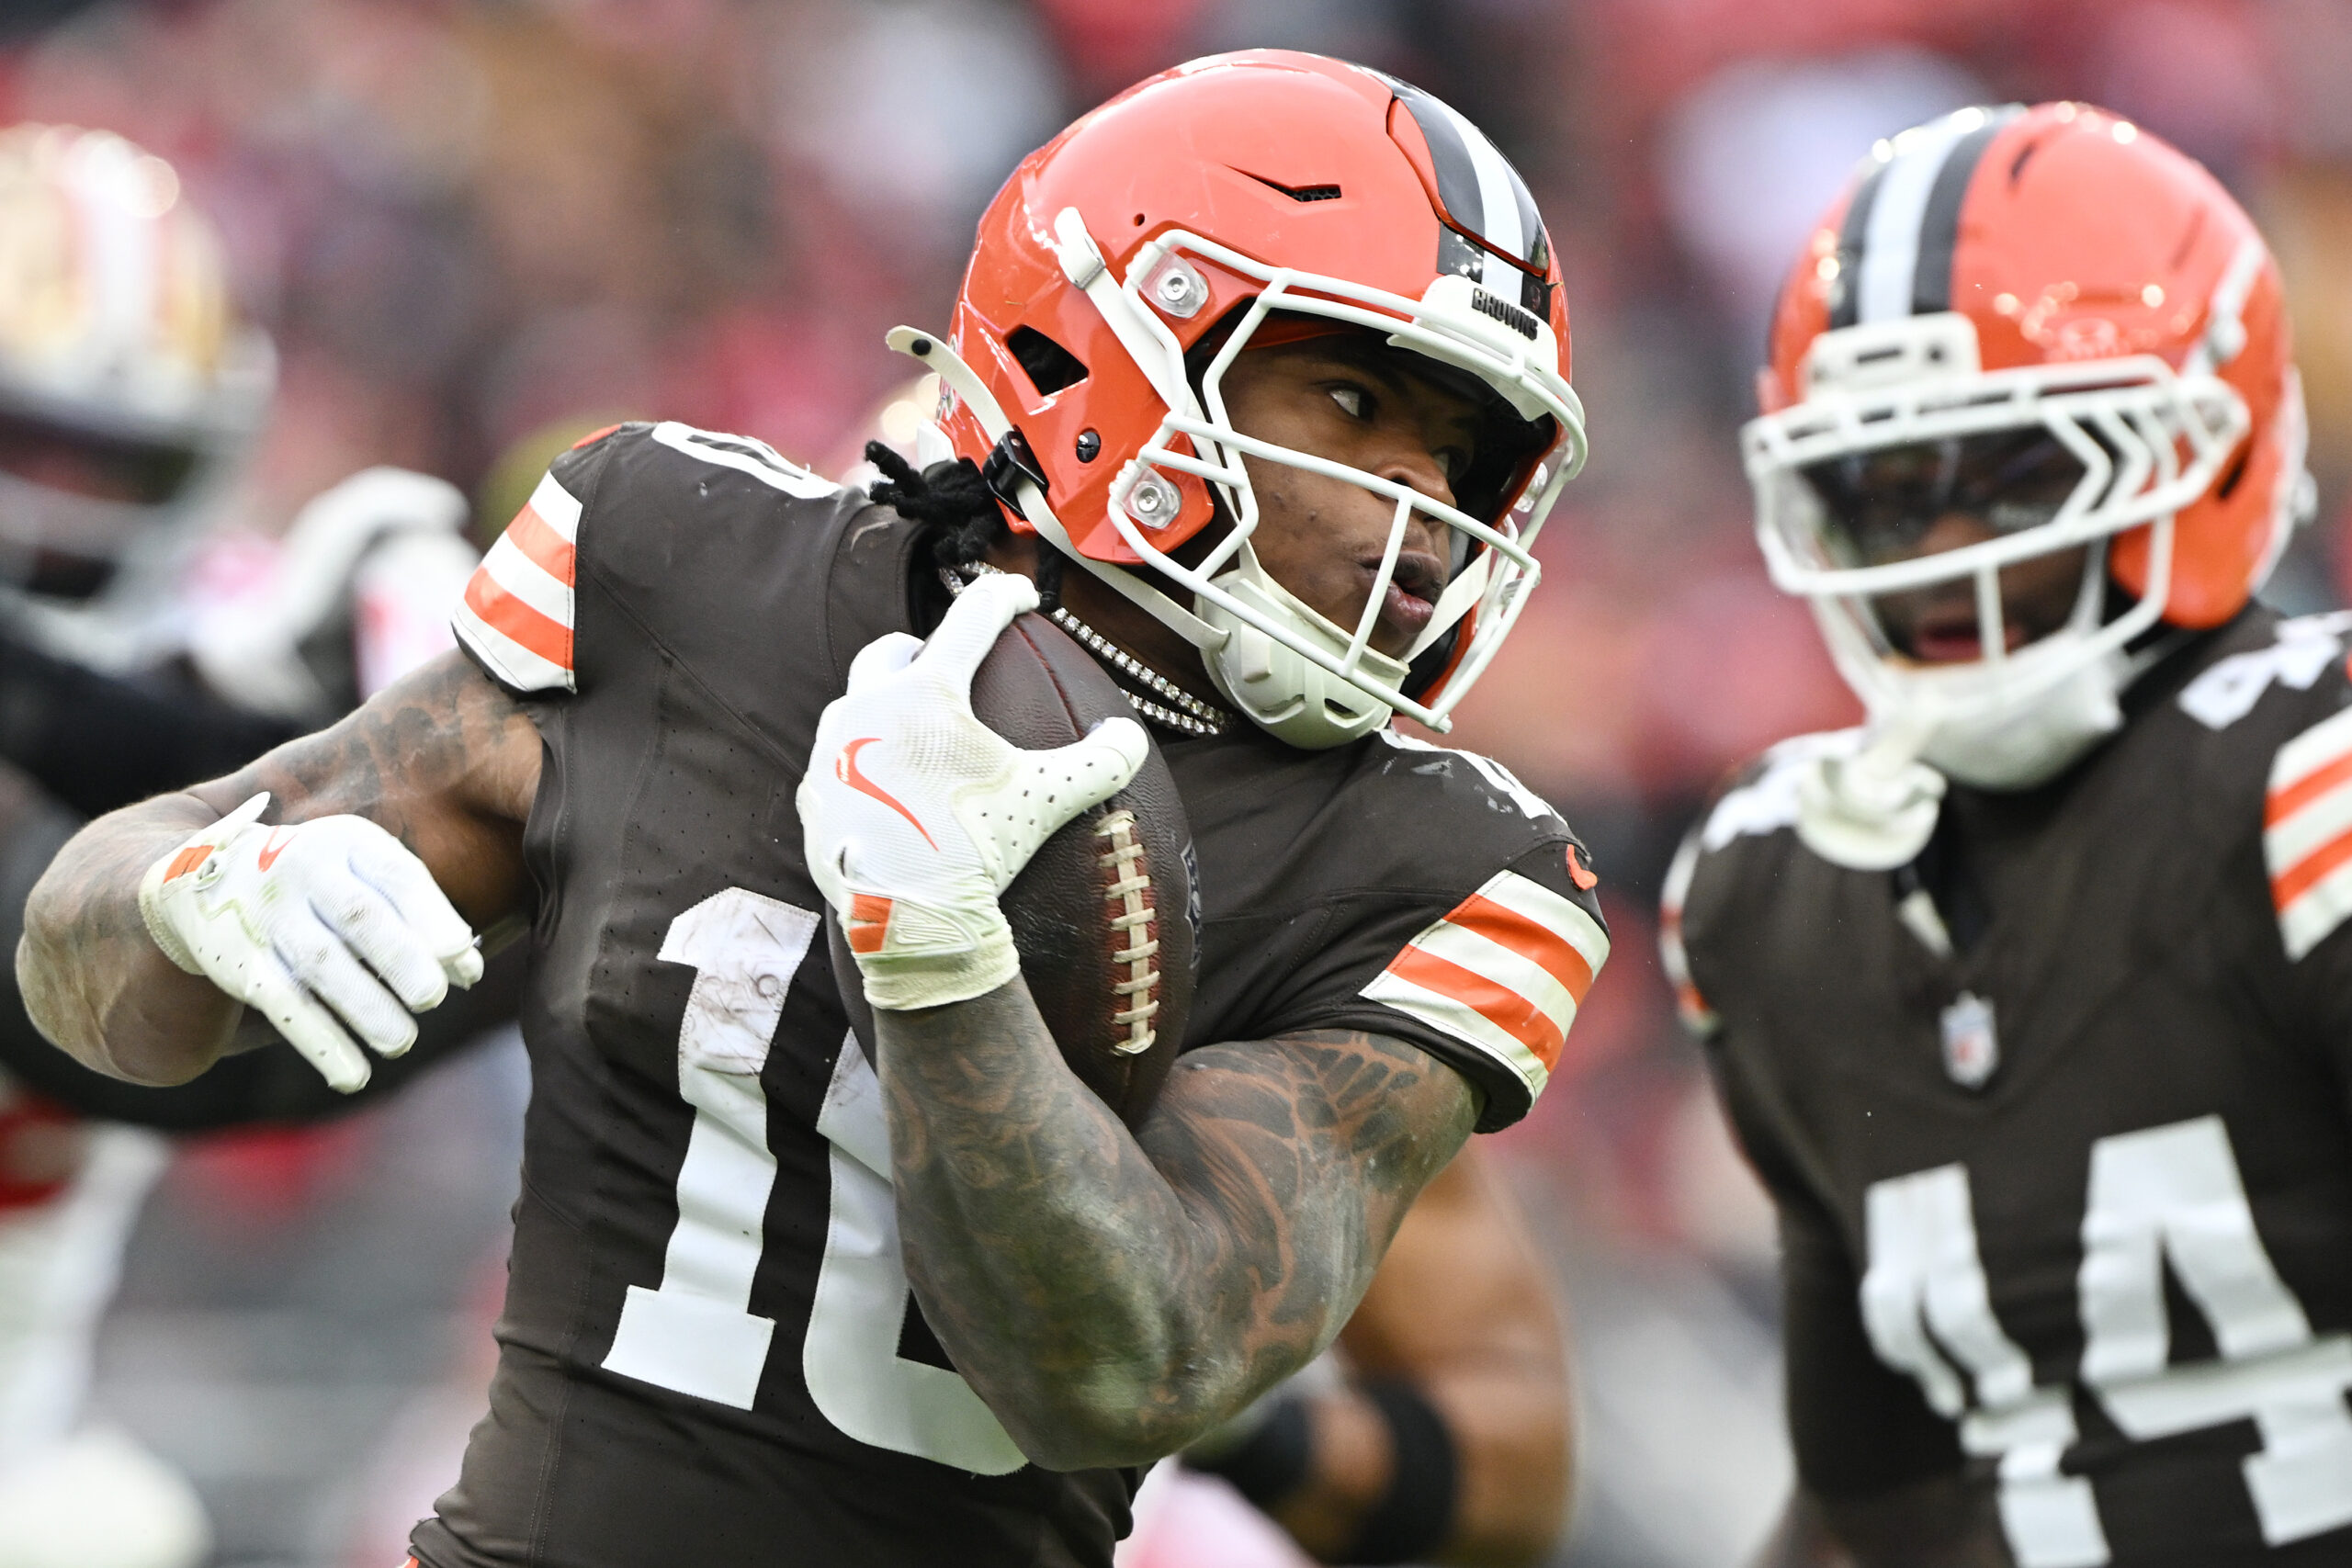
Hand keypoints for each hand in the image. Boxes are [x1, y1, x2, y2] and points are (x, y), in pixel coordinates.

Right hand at [136, 793, 483, 1090]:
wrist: (205, 878)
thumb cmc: (321, 881)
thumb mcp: (365, 875)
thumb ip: (420, 915)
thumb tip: (470, 972)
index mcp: (348, 842)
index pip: (398, 876)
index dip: (434, 918)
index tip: (464, 960)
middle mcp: (305, 870)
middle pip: (359, 916)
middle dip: (400, 958)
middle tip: (433, 997)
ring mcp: (269, 916)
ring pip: (322, 965)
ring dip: (365, 1008)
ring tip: (403, 1042)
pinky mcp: (241, 963)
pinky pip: (286, 1005)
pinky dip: (321, 1044)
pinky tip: (353, 1076)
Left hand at [796, 572, 1147, 1010]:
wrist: (907, 920)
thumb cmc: (978, 849)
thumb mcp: (1048, 799)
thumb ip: (1100, 760)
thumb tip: (1128, 737)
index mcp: (925, 692)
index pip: (971, 619)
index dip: (1003, 599)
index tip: (1021, 600)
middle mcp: (867, 709)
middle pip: (891, 653)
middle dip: (919, 648)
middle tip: (944, 662)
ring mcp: (829, 753)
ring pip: (854, 707)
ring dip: (884, 707)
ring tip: (912, 731)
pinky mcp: (813, 798)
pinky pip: (836, 766)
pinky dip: (863, 766)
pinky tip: (886, 791)